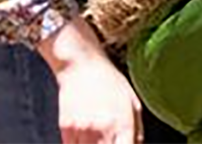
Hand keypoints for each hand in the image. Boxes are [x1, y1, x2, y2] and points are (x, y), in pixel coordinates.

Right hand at [38, 16, 142, 143]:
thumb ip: (137, 130)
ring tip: (95, 130)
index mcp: (123, 122)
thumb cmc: (109, 81)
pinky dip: (77, 142)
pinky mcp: (64, 128)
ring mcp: (82, 130)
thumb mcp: (133, 101)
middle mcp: (103, 129)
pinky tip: (83, 130)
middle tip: (107, 138)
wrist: (81, 64)